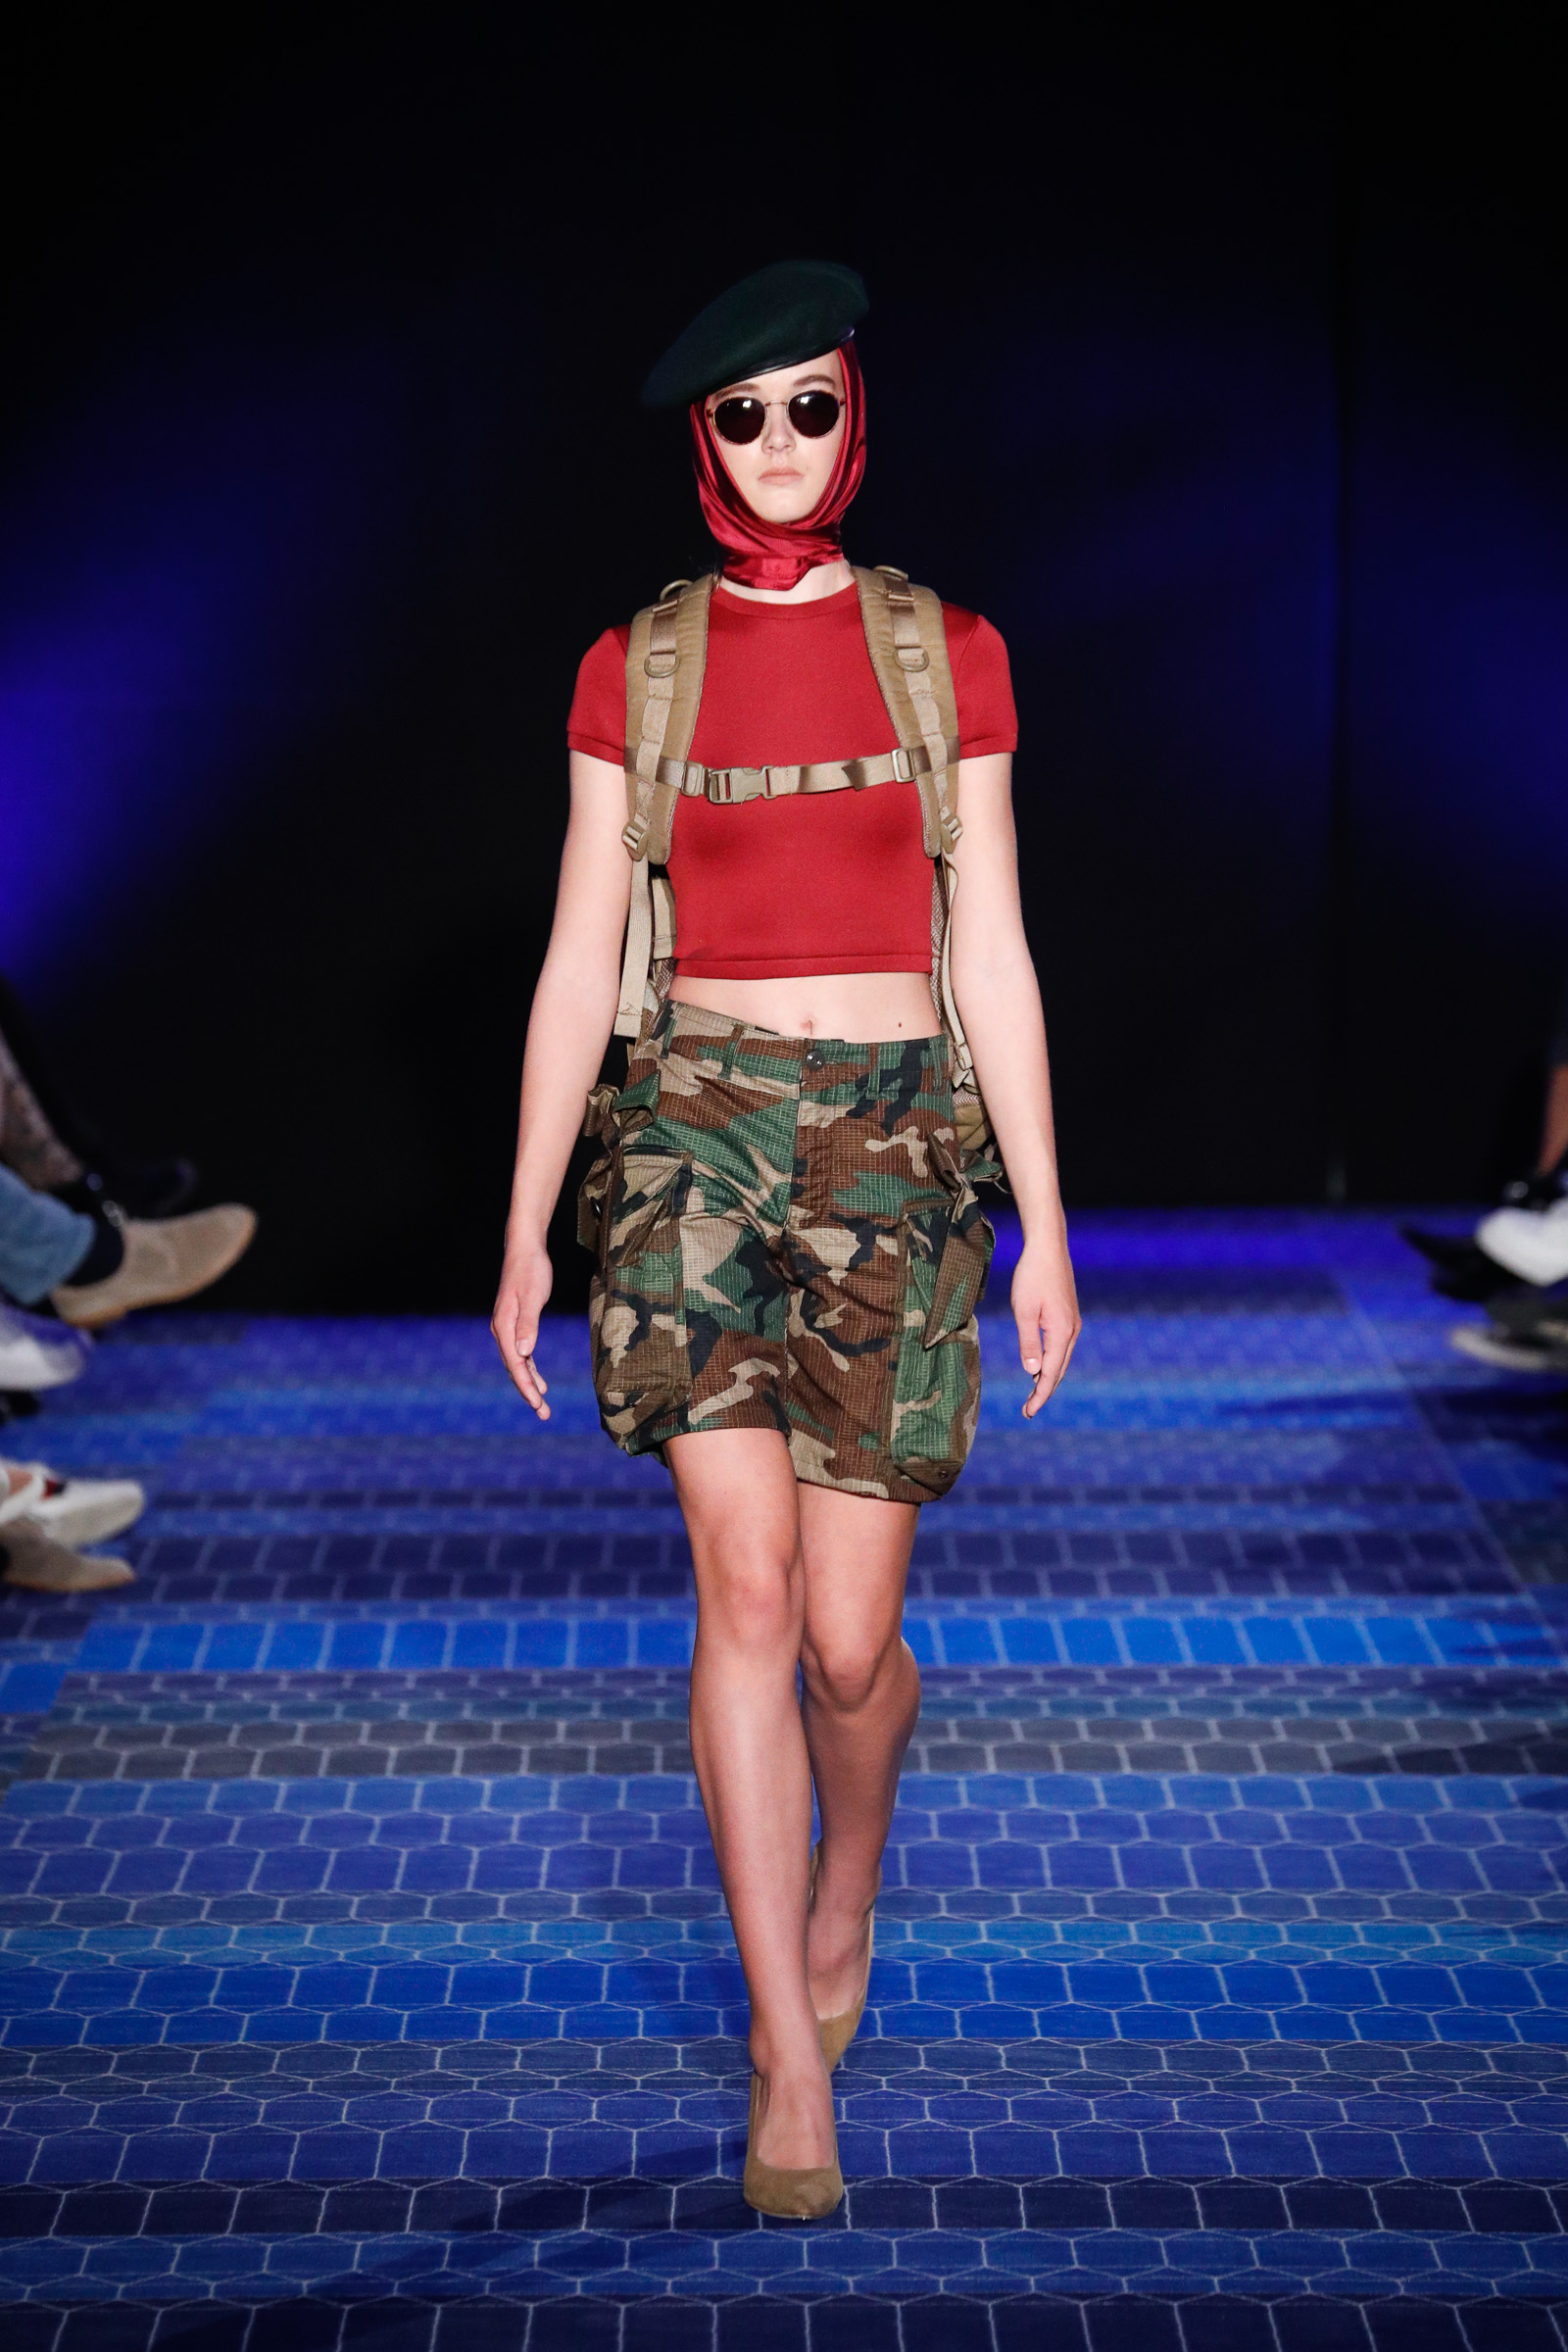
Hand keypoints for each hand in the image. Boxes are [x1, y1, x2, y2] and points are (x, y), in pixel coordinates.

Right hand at [492, 1237, 553, 1417]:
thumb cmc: (531, 1270)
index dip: (526, 1386)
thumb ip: (529, 1324)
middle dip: (528, 1392)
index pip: (515, 1363)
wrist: (524, 1248)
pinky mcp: (515, 1323)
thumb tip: (524, 1353)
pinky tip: (539, 1380)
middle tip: (543, 1414)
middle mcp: (501, 1329)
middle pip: (514, 1368)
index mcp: (504, 1325)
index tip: (538, 1404)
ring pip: (517, 1363)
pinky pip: (521, 1353)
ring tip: (542, 1404)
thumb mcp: (533, 1296)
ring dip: (529, 1383)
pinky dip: (529, 1368)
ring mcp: (506, 1327)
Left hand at [1012, 1240, 1079, 1416]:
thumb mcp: (1024, 1311)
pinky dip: (1052, 1362)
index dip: (1040, 1395)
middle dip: (1044, 1391)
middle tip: (1028, 1410)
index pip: (1050, 1373)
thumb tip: (1033, 1373)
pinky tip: (1041, 1366)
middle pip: (1059, 1370)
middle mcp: (1071, 1331)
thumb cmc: (1032, 1277)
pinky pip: (1061, 1347)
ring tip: (1033, 1394)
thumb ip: (1028, 1343)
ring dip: (1048, 1377)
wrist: (1048, 1248)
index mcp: (1061, 1332)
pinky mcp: (1068, 1316)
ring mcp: (1072, 1323)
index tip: (1028, 1412)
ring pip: (1061, 1359)